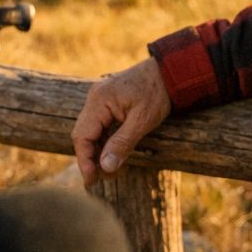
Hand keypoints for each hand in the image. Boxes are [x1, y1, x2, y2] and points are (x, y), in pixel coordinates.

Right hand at [72, 57, 171, 185]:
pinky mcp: (107, 102)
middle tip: (101, 179)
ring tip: (111, 170)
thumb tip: (105, 167)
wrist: (169, 71)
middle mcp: (95, 98)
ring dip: (98, 152)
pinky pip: (99, 125)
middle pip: (83, 134)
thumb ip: (122, 143)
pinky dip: (104, 141)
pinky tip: (113, 154)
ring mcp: (100, 99)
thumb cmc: (158, 93)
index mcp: (100, 100)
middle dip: (90, 158)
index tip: (91, 180)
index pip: (82, 136)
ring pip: (91, 132)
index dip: (84, 160)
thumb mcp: (143, 120)